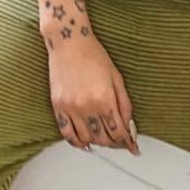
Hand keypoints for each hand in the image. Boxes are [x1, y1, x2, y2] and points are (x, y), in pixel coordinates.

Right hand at [45, 31, 139, 155]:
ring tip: (104, 140)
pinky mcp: (58, 106)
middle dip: (115, 143)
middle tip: (120, 142)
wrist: (69, 42)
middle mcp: (87, 106)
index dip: (128, 142)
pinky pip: (66, 133)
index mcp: (105, 99)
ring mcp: (71, 108)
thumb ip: (124, 104)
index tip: (132, 146)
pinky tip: (83, 142)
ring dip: (97, 143)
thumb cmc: (93, 55)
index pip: (119, 132)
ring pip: (86, 139)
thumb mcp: (117, 78)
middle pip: (104, 138)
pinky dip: (76, 142)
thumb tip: (129, 125)